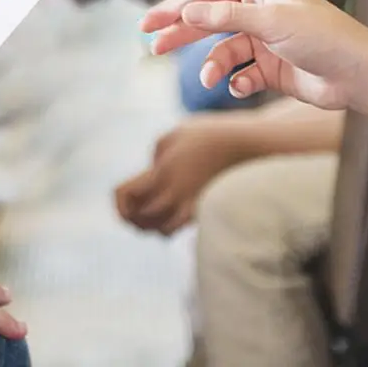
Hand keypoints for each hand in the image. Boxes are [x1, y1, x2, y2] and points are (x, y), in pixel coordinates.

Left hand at [115, 116, 243, 235]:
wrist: (248, 147)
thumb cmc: (210, 135)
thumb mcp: (176, 135)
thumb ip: (158, 153)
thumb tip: (154, 170)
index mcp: (160, 172)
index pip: (125, 195)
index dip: (119, 204)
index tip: (124, 202)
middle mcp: (174, 194)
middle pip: (140, 219)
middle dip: (133, 218)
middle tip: (134, 212)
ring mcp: (191, 206)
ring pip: (162, 232)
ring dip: (152, 226)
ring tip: (152, 215)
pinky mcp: (206, 212)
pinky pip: (182, 230)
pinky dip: (172, 228)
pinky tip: (173, 215)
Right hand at [142, 0, 367, 111]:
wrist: (358, 76)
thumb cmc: (322, 37)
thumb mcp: (269, 21)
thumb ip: (224, 16)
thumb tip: (185, 12)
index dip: (176, 7)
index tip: (150, 22)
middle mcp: (258, 10)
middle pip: (207, 20)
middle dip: (181, 35)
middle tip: (153, 47)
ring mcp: (263, 40)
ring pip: (222, 51)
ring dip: (213, 66)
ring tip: (207, 79)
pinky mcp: (269, 67)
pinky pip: (240, 73)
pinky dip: (237, 81)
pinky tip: (243, 86)